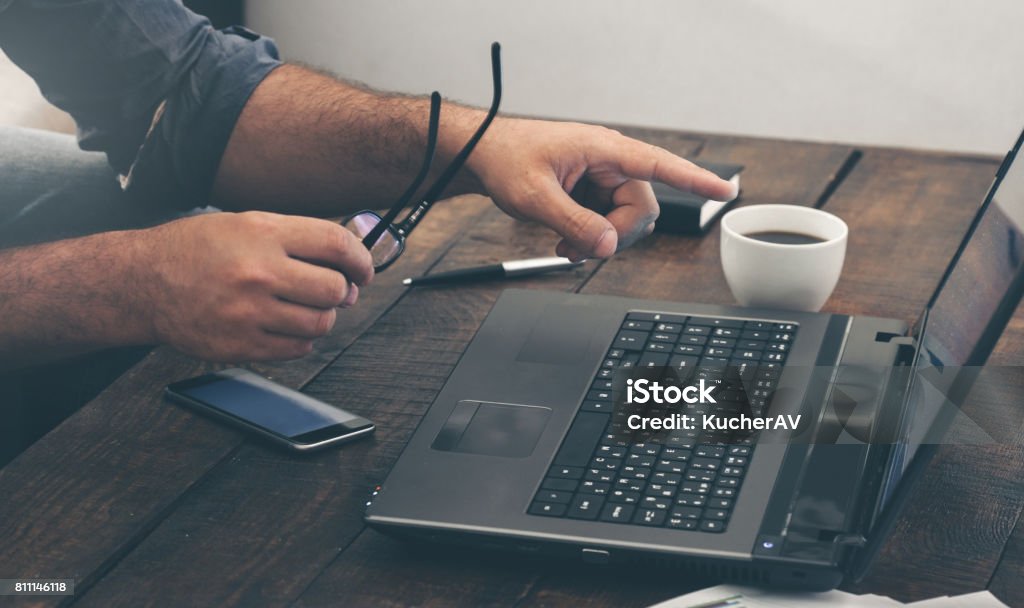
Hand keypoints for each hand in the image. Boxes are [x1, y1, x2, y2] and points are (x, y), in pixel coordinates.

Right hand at [143, 211, 372, 360]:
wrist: (144, 282)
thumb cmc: (197, 249)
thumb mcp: (247, 224)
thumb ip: (297, 240)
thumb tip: (348, 265)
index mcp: (263, 234)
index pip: (336, 244)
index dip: (360, 259)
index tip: (363, 269)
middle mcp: (258, 272)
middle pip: (334, 289)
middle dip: (341, 291)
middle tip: (331, 290)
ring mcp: (249, 312)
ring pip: (320, 323)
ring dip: (321, 316)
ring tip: (303, 307)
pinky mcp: (241, 344)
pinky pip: (297, 348)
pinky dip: (301, 339)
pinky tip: (285, 325)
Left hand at [467, 118, 738, 260]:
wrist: (485, 156)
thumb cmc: (507, 160)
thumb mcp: (535, 196)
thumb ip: (574, 223)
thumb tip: (607, 246)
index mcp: (603, 149)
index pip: (659, 164)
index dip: (695, 180)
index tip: (726, 190)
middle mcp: (611, 162)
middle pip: (643, 210)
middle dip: (616, 237)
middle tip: (579, 250)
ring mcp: (603, 179)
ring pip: (628, 222)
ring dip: (602, 241)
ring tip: (566, 246)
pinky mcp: (595, 194)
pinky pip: (610, 224)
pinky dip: (593, 239)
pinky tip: (568, 242)